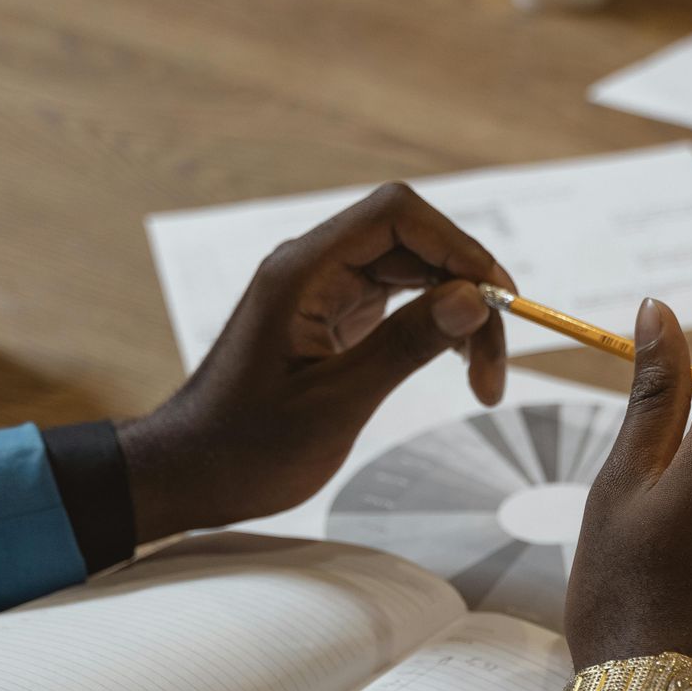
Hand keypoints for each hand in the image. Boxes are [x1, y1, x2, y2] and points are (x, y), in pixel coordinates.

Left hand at [116, 183, 513, 540]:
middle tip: (493, 368)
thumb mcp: (336, 404)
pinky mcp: (333, 317)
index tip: (499, 301)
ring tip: (482, 379)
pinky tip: (456, 361)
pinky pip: (399, 300)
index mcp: (301, 272)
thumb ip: (404, 346)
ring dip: (458, 314)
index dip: (458, 246)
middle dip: (467, 292)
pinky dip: (436, 325)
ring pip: (415, 273)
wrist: (192, 476)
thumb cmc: (246, 448)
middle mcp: (313, 268)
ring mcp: (323, 291)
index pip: (396, 215)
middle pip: (415, 243)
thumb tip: (473, 299)